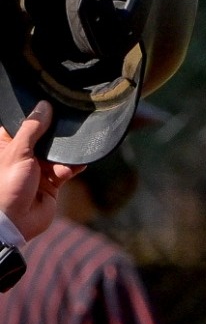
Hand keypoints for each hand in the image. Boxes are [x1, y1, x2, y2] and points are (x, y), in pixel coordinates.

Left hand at [0, 102, 77, 241]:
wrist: (16, 221)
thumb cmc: (7, 185)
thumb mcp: (18, 151)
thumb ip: (33, 129)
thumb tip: (44, 106)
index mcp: (6, 144)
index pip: (22, 124)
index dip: (36, 115)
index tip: (51, 103)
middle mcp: (23, 155)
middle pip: (44, 137)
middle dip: (56, 135)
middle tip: (68, 124)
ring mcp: (38, 169)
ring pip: (57, 153)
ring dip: (66, 153)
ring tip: (74, 148)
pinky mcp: (52, 182)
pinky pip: (67, 170)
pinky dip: (74, 166)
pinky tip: (80, 162)